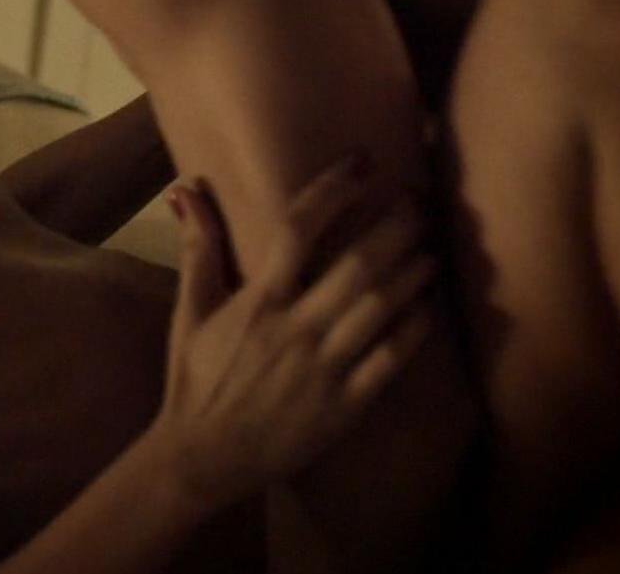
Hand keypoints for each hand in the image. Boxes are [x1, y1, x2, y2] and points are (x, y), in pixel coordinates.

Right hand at [146, 153, 438, 511]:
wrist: (204, 456)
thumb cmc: (196, 378)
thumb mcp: (191, 311)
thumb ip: (198, 248)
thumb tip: (187, 191)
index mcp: (257, 301)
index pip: (298, 229)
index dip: (332, 190)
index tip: (361, 162)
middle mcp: (295, 329)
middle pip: (357, 265)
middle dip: (395, 226)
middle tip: (419, 200)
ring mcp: (324, 367)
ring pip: (381, 308)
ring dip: (413, 272)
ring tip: (432, 245)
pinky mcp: (346, 404)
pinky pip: (391, 359)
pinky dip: (416, 328)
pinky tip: (430, 306)